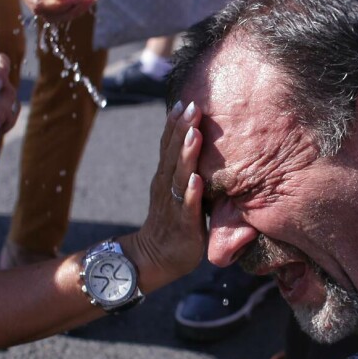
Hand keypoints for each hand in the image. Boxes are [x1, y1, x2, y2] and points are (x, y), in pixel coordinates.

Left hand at [0, 53, 18, 135]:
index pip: (1, 64)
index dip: (0, 73)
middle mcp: (1, 83)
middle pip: (8, 92)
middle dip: (1, 108)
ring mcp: (6, 100)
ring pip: (11, 109)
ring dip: (1, 121)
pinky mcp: (6, 115)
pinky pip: (8, 122)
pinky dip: (1, 128)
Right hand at [127, 100, 207, 291]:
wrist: (155, 257)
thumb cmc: (172, 222)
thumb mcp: (177, 192)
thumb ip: (185, 171)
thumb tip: (202, 146)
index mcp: (165, 176)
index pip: (169, 145)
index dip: (175, 124)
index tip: (185, 101)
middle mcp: (166, 186)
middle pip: (173, 153)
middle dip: (182, 129)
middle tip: (192, 105)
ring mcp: (173, 204)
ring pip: (179, 175)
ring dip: (187, 154)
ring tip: (195, 133)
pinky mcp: (183, 225)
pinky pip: (186, 207)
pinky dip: (190, 193)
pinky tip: (196, 180)